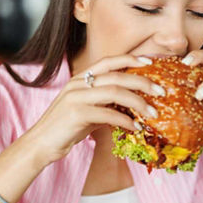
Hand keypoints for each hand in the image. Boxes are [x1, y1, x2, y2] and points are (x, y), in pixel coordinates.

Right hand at [22, 55, 163, 165]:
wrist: (40, 144)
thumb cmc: (65, 128)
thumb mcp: (88, 110)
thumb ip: (106, 104)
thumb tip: (131, 106)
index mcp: (81, 78)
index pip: (109, 61)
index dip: (130, 58)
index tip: (151, 61)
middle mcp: (78, 83)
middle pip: (117, 75)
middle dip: (143, 82)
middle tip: (162, 91)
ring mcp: (76, 97)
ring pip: (115, 92)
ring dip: (139, 102)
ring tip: (153, 113)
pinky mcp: (76, 114)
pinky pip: (108, 114)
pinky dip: (126, 120)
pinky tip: (135, 128)